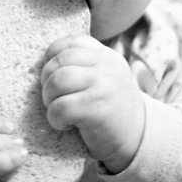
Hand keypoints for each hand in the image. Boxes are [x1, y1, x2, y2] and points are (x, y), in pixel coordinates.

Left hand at [40, 35, 145, 173]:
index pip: (70, 42)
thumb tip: (43, 62)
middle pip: (59, 61)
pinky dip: (55, 118)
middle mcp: (106, 66)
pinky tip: (65, 124)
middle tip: (52, 97)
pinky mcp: (97, 110)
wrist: (138, 139)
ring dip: (48, 98)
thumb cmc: (111, 108)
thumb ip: (83, 65)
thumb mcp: (104, 77)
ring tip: (57, 109)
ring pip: (57, 81)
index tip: (51, 74)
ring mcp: (103, 86)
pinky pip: (60, 107)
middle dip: (46, 80)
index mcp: (106, 55)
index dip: (51, 57)